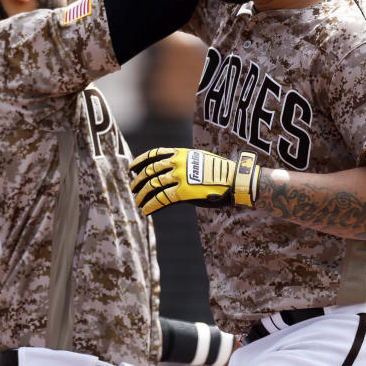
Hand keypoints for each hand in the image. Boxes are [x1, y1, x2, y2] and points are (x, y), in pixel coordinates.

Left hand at [130, 147, 259, 215]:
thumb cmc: (220, 171)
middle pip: (150, 171)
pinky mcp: (183, 193)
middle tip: (133, 187)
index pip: (154, 154)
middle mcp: (177, 164)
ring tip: (137, 201)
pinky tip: (146, 211)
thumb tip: (175, 167)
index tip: (131, 167)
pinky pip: (161, 200)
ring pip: (152, 186)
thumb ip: (186, 162)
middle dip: (138, 180)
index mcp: (180, 154)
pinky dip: (151, 206)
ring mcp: (179, 178)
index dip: (140, 161)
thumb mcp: (201, 159)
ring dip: (142, 195)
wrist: (234, 181)